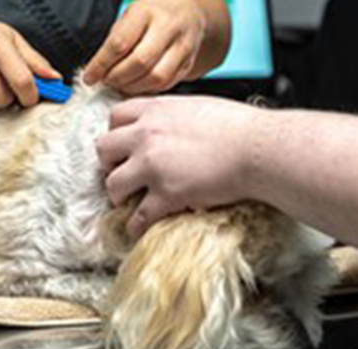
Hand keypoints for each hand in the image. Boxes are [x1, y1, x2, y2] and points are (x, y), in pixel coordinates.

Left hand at [83, 0, 206, 94]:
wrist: (188, 9)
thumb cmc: (151, 14)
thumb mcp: (130, 16)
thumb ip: (116, 41)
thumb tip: (98, 72)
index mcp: (147, 11)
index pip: (119, 44)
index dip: (101, 65)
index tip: (89, 78)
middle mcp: (168, 27)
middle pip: (139, 62)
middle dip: (117, 78)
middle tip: (107, 81)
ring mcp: (183, 46)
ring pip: (156, 77)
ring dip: (133, 88)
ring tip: (121, 85)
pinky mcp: (188, 62)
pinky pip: (166, 84)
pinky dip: (148, 90)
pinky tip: (137, 86)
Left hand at [97, 96, 256, 237]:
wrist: (258, 148)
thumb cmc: (239, 127)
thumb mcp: (196, 106)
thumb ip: (172, 115)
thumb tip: (167, 125)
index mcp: (155, 111)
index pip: (115, 116)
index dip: (115, 133)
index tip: (121, 145)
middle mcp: (146, 136)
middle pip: (103, 149)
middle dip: (108, 163)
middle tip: (119, 172)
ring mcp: (152, 166)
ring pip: (113, 184)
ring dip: (118, 195)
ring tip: (127, 201)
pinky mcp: (166, 194)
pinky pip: (138, 217)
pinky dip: (135, 226)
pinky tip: (138, 229)